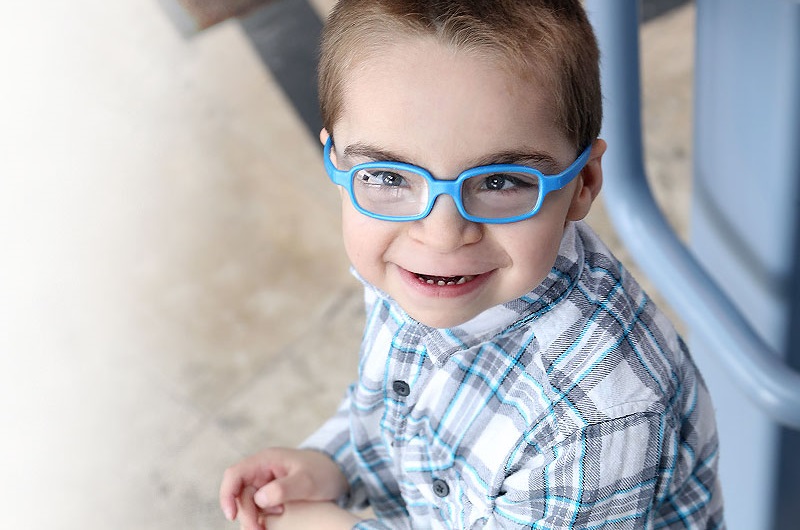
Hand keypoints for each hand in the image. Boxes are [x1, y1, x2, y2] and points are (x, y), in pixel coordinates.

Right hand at [219, 448, 348, 528]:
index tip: (231, 515)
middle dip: (246, 514)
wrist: (337, 474)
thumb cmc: (322, 472)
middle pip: (240, 494)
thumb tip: (260, 499)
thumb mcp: (306, 481)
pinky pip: (257, 508)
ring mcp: (265, 483)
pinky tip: (268, 528)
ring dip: (252, 519)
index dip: (227, 494)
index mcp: (265, 460)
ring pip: (247, 504)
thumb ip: (284, 488)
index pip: (235, 474)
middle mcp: (261, 471)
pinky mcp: (271, 495)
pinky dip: (260, 519)